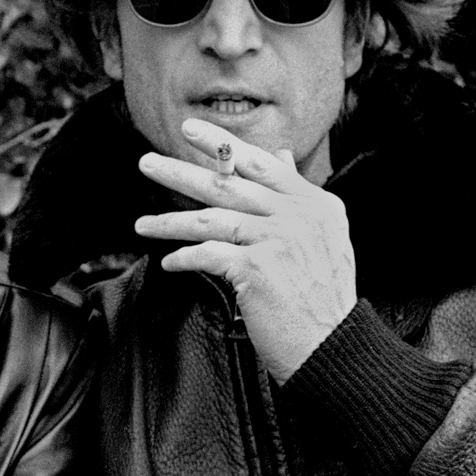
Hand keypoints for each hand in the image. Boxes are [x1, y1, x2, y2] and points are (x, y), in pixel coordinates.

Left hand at [134, 119, 356, 382]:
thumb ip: (298, 194)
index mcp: (313, 202)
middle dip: (181, 172)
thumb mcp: (323, 235)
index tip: (190, 129)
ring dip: (170, 222)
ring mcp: (275, 240)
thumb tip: (281, 155)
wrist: (333, 345)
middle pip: (227, 184)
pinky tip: (168, 262)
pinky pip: (207, 255)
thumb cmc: (323, 297)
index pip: (260, 163)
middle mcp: (296, 215)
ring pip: (210, 219)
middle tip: (147, 163)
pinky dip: (184, 258)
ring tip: (141, 224)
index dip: (222, 143)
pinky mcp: (256, 269)